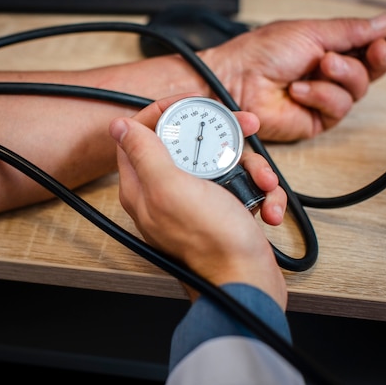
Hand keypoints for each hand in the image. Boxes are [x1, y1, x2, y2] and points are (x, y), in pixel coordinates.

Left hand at [109, 94, 286, 307]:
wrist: (246, 281)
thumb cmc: (210, 241)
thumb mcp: (171, 188)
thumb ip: (143, 153)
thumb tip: (119, 126)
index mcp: (143, 185)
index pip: (141, 134)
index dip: (166, 112)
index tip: (193, 103)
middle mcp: (166, 192)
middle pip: (189, 144)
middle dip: (223, 136)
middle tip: (246, 128)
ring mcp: (195, 202)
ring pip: (221, 162)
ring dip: (250, 168)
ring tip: (263, 183)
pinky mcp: (222, 211)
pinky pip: (240, 186)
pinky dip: (258, 192)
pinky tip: (267, 208)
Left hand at [202, 13, 385, 140]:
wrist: (236, 81)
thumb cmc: (260, 53)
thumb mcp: (310, 32)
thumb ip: (350, 32)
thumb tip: (385, 24)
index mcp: (326, 45)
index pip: (367, 43)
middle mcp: (327, 72)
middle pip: (372, 68)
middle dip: (377, 57)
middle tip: (375, 49)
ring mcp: (323, 96)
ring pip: (359, 89)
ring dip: (343, 75)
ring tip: (320, 66)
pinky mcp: (315, 119)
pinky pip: (338, 108)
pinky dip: (322, 96)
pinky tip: (301, 90)